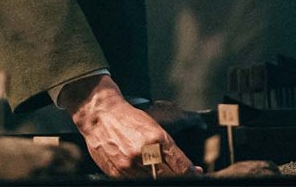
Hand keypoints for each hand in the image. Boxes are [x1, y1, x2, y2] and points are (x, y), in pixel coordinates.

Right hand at [58, 74, 195, 177]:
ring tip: (162, 174)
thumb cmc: (127, 119)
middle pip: (169, 177)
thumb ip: (169, 148)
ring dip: (161, 180)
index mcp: (157, 139)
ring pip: (153, 182)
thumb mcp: (154, 127)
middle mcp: (144, 154)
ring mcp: (129, 166)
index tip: (195, 175)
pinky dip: (143, 180)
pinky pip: (134, 183)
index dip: (191, 173)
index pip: (181, 165)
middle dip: (179, 178)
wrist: (100, 116)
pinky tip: (146, 175)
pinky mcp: (117, 173)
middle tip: (184, 177)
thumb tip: (187, 167)